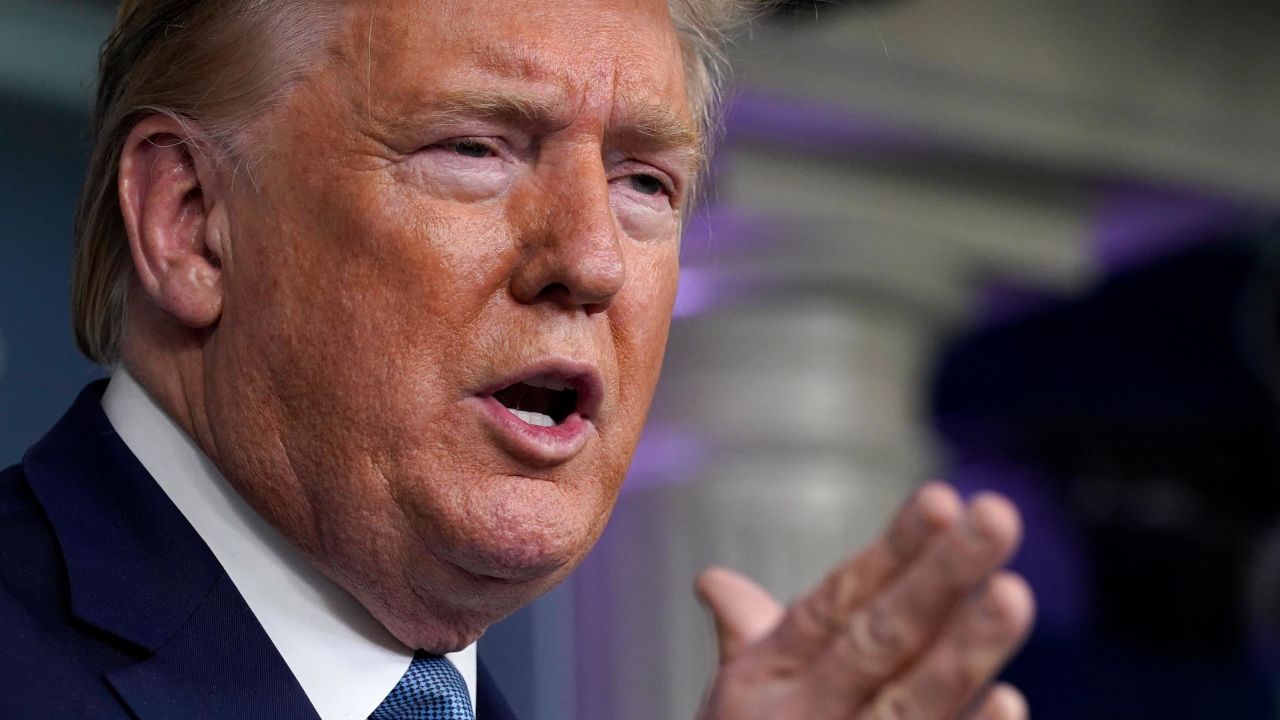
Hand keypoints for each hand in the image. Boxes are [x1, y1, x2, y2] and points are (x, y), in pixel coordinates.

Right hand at [695, 482, 1034, 719]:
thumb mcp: (736, 699)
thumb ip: (745, 635)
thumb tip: (713, 581)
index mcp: (767, 673)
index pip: (839, 597)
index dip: (893, 551)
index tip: (944, 500)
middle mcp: (801, 712)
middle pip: (880, 639)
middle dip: (940, 579)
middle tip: (997, 516)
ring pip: (912, 703)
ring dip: (965, 652)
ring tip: (1016, 594)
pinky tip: (1010, 704)